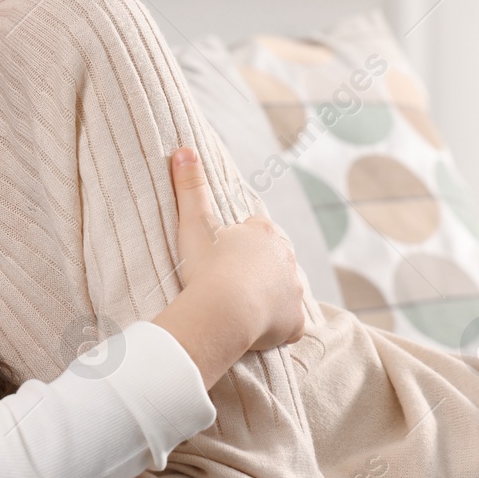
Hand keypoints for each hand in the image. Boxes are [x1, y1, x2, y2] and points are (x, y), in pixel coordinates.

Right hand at [154, 148, 304, 383]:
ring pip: (283, 290)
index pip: (254, 235)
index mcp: (264, 232)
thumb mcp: (193, 224)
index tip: (219, 261)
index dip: (235, 247)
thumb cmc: (207, 267)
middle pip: (272, 261)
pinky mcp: (295, 321)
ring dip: (267, 297)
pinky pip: (289, 323)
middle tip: (226, 284)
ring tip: (239, 307)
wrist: (222, 310)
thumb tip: (183, 149)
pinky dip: (276, 326)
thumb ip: (189, 187)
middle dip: (255, 270)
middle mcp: (286, 257)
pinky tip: (255, 328)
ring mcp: (294, 290)